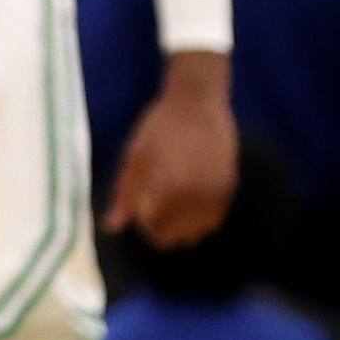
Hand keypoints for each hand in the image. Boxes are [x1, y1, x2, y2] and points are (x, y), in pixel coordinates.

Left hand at [105, 55, 239, 247]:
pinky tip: (186, 201)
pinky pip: (211, 222)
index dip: (138, 220)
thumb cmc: (158, 127)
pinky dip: (197, 220)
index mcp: (167, 186)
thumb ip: (125, 194)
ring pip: (193, 234)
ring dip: (178, 228)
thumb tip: (111, 227)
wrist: (198, 101)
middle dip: (156, 228)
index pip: (148, 227)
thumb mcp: (134, 158)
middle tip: (150, 205)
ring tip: (169, 202)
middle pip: (170, 237)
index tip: (137, 204)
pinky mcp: (228, 188)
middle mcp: (195, 194)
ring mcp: (215, 192)